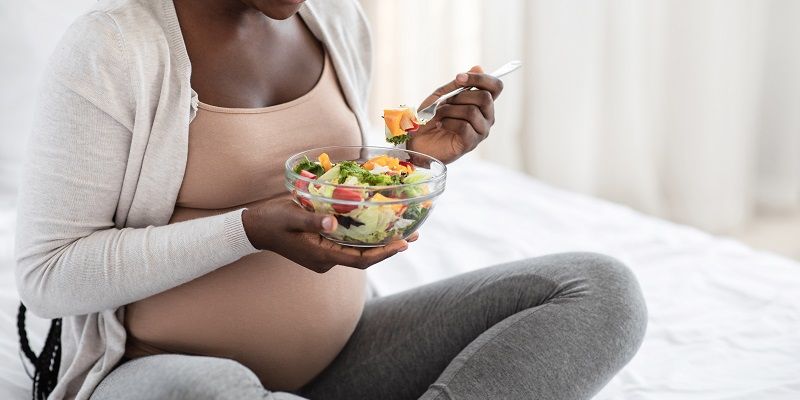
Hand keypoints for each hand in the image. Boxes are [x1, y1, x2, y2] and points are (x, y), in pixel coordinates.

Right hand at [241, 196, 415, 272]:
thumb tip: (333, 222)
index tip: (404, 243)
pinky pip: (349, 246)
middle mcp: (326, 260)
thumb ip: (312, 218)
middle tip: (414, 233)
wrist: (254, 228)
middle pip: (364, 257)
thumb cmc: (271, 220)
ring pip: (358, 252)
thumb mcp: (291, 215)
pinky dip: (366, 238)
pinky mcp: (323, 250)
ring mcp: (325, 257)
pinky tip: (378, 226)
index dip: (384, 252)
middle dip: (389, 246)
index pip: (360, 259)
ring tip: (403, 229)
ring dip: (380, 242)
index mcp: (321, 255)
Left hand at [407, 66, 503, 163]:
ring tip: (438, 115)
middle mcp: (487, 117)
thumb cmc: (431, 117)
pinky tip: (440, 124)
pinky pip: (464, 126)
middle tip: (444, 102)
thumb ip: (459, 84)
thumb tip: (479, 67)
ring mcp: (481, 131)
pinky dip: (448, 122)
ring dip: (449, 110)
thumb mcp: (442, 95)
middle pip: (485, 97)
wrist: (417, 140)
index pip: (495, 86)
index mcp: (483, 104)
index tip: (459, 77)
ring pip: (472, 111)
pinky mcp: (471, 144)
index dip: (480, 78)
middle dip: (460, 96)